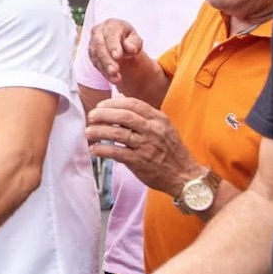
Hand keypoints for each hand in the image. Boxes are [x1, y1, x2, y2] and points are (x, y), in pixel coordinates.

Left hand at [86, 96, 204, 197]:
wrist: (184, 176)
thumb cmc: (170, 150)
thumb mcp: (162, 127)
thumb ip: (141, 113)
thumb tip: (119, 97)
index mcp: (158, 119)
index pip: (133, 104)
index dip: (113, 103)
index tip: (100, 106)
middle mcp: (153, 130)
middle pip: (123, 116)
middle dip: (103, 114)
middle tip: (91, 117)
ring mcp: (146, 146)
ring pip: (117, 133)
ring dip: (99, 131)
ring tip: (88, 132)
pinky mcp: (139, 162)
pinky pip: (116, 152)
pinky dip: (102, 150)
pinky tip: (94, 149)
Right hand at [88, 19, 143, 84]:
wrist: (120, 44)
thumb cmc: (129, 40)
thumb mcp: (136, 41)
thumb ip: (134, 43)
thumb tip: (130, 48)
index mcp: (112, 25)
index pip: (111, 34)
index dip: (113, 45)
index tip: (117, 56)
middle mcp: (99, 31)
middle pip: (100, 45)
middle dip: (107, 59)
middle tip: (115, 70)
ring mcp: (92, 42)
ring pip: (96, 56)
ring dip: (105, 68)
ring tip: (116, 79)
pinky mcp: (91, 53)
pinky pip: (95, 63)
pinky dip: (104, 72)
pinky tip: (113, 78)